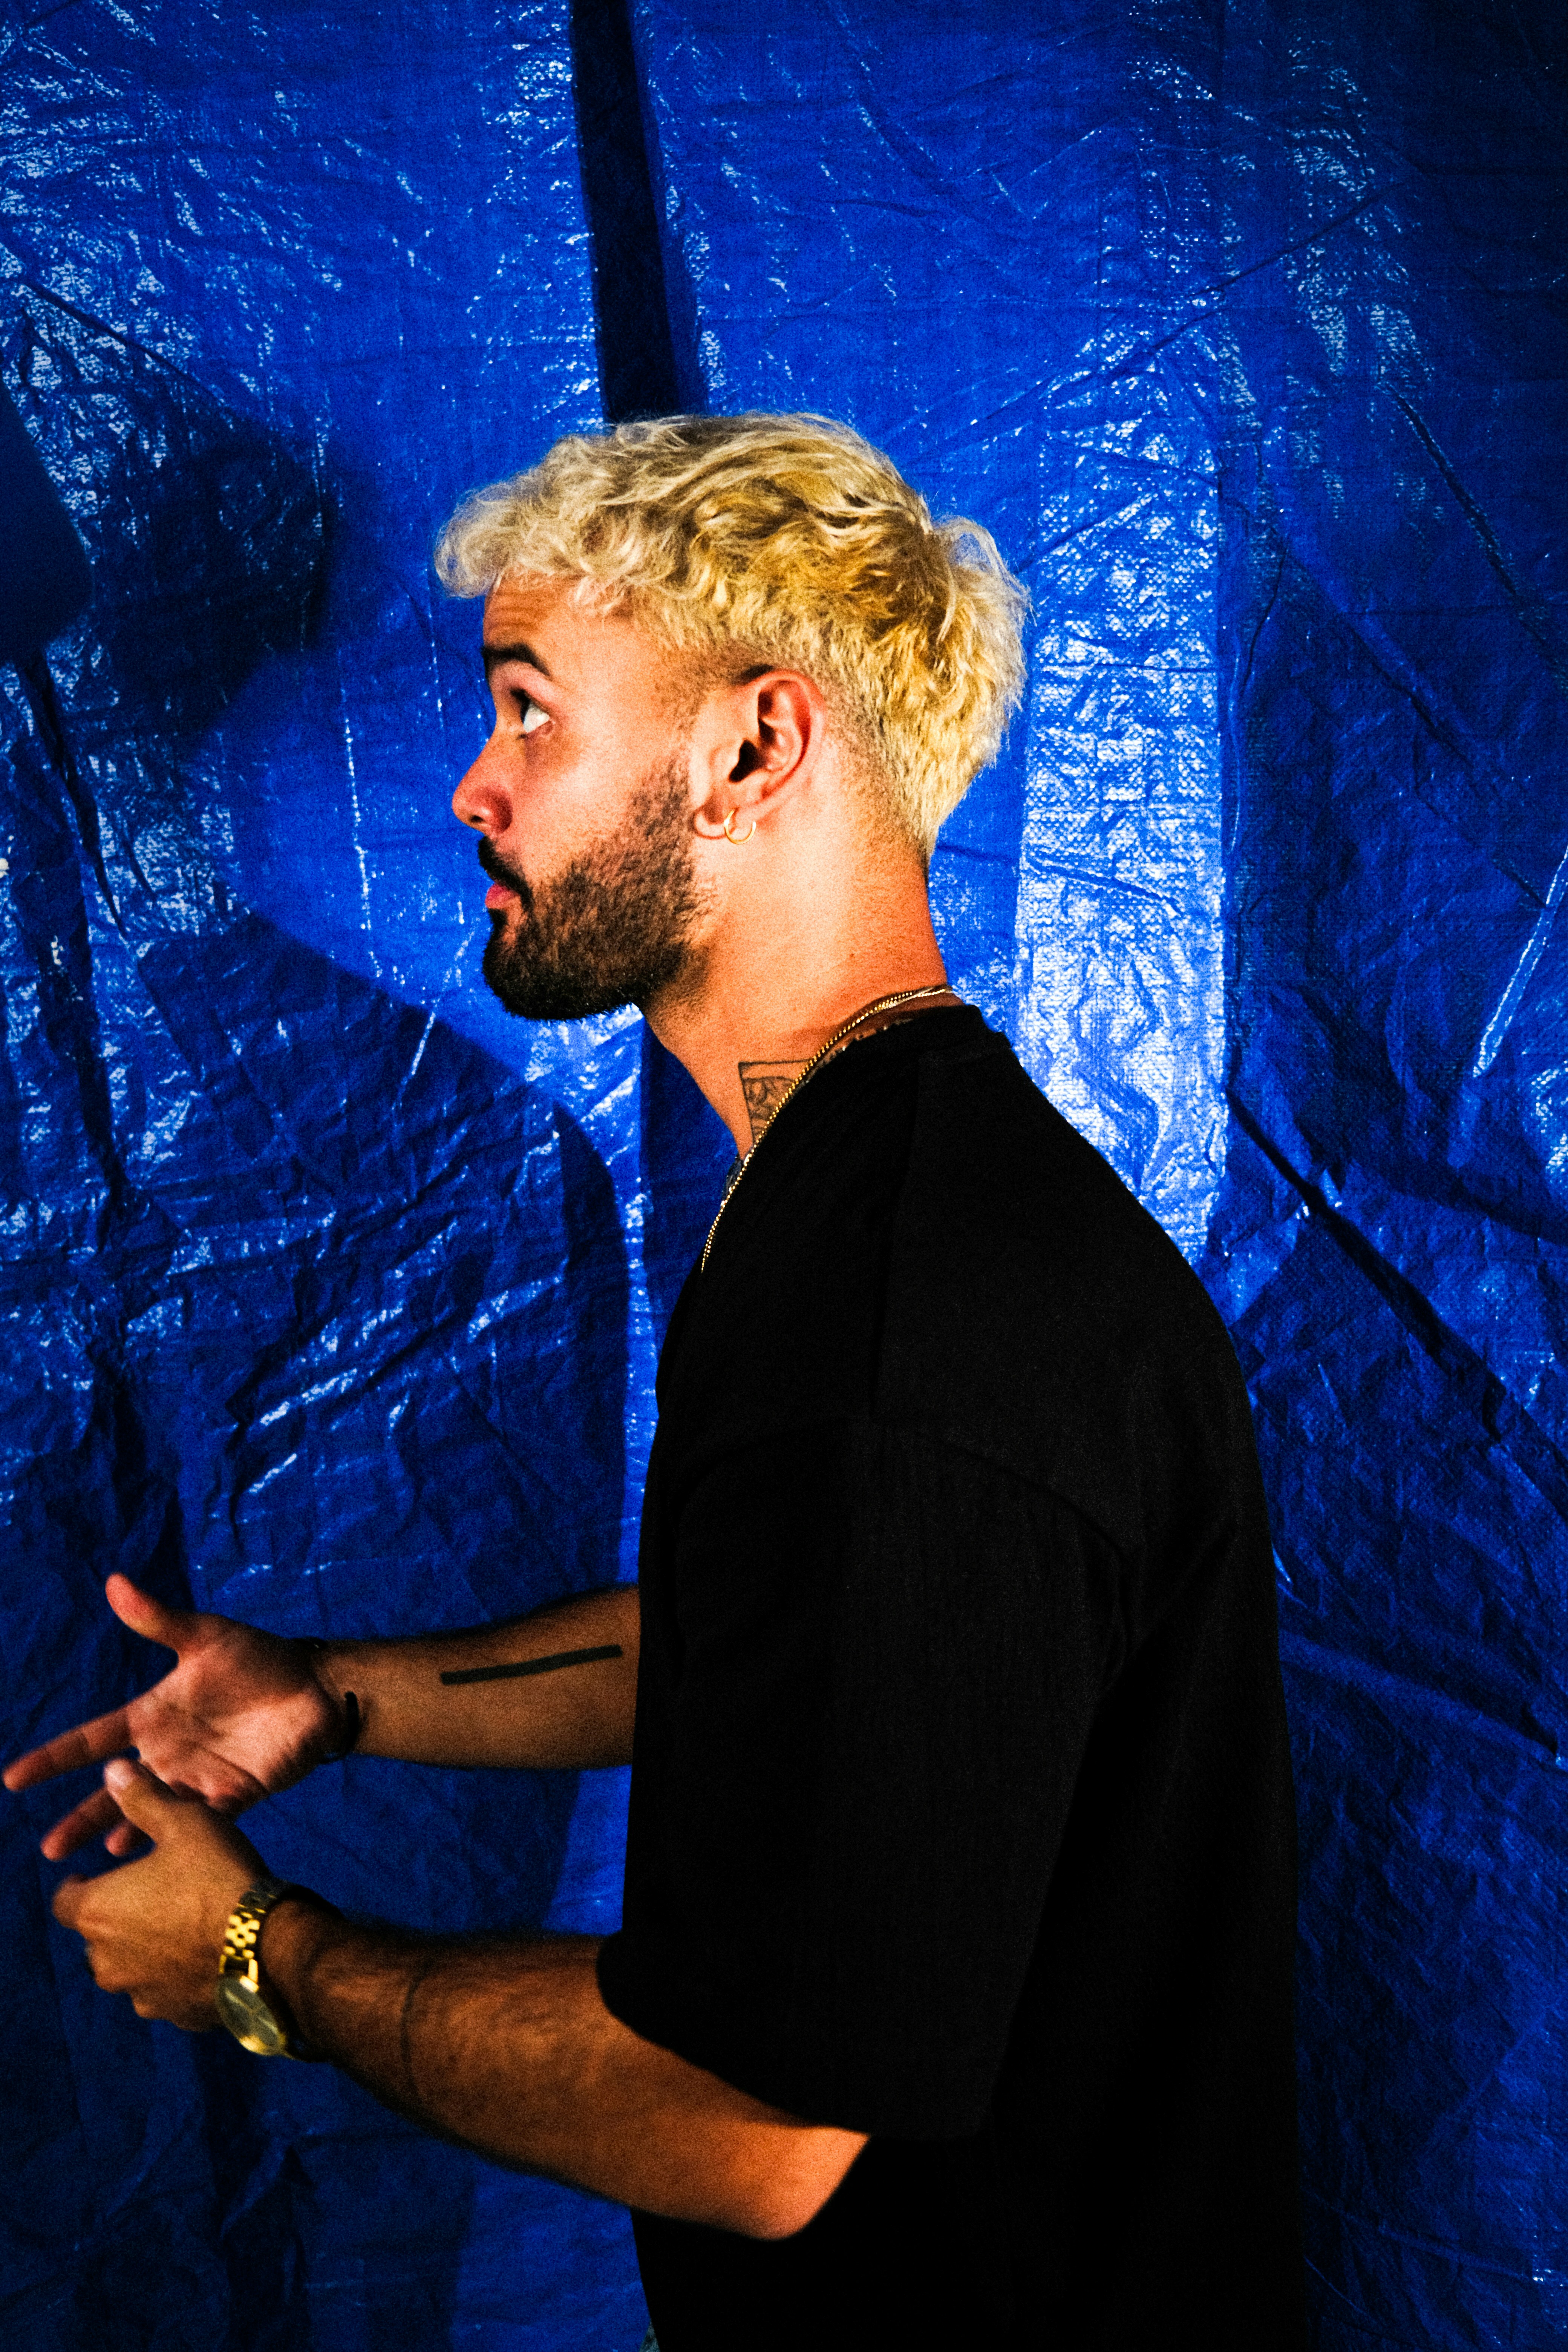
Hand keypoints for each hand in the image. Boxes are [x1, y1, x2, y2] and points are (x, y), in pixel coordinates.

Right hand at [5, 1574, 340, 1859]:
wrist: (316, 1684)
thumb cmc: (259, 1657)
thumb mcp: (206, 1635)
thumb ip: (159, 1618)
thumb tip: (116, 1581)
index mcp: (154, 1716)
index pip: (93, 1740)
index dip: (54, 1758)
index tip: (13, 1777)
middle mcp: (168, 1753)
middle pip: (115, 1791)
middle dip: (82, 1818)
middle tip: (50, 1850)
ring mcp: (198, 1778)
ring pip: (152, 1815)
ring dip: (126, 1837)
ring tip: (101, 1866)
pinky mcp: (234, 1796)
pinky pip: (200, 1824)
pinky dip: (180, 1841)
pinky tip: (160, 1862)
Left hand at [52, 1760, 265, 2030]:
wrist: (268, 1948)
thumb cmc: (219, 1876)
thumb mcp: (185, 1823)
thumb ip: (144, 1799)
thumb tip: (112, 1770)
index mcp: (98, 1912)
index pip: (65, 1900)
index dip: (80, 1883)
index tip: (99, 1872)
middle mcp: (106, 1960)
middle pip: (97, 1937)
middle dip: (117, 1916)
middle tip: (152, 1892)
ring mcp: (140, 1994)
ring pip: (130, 1968)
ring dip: (146, 1947)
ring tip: (183, 1921)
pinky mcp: (174, 2016)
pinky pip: (165, 1991)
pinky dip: (177, 1973)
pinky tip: (209, 1950)